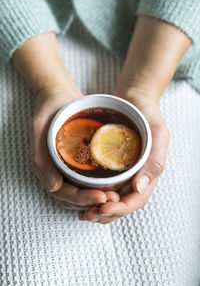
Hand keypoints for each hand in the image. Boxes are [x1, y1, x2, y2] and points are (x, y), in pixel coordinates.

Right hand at [29, 87, 119, 209]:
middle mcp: (54, 171)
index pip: (62, 193)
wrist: (59, 97)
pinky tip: (113, 184)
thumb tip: (53, 187)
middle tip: (114, 199)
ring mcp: (66, 168)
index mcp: (43, 168)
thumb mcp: (39, 128)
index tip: (101, 197)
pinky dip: (98, 186)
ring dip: (97, 198)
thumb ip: (40, 157)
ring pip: (81, 192)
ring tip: (117, 195)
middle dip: (92, 202)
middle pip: (73, 198)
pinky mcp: (77, 162)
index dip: (81, 199)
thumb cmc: (49, 110)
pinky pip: (87, 180)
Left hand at [78, 90, 169, 221]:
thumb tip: (139, 187)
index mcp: (148, 172)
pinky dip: (93, 194)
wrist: (134, 99)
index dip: (121, 209)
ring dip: (97, 208)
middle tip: (87, 214)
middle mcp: (136, 176)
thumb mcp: (158, 133)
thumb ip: (154, 160)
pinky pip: (103, 185)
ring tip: (82, 212)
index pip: (136, 199)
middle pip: (122, 204)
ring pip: (111, 198)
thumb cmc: (148, 114)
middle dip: (105, 213)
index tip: (103, 208)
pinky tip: (81, 195)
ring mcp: (123, 172)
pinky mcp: (111, 165)